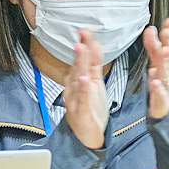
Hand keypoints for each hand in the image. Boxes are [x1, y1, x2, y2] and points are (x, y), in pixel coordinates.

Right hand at [62, 28, 108, 149]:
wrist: (88, 136)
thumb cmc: (90, 109)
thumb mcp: (95, 83)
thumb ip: (94, 64)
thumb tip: (93, 44)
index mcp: (79, 81)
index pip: (81, 60)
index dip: (84, 46)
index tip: (85, 32)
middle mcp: (74, 89)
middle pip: (77, 67)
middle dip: (80, 52)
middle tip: (82, 36)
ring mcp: (75, 101)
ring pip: (77, 81)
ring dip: (78, 65)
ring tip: (81, 51)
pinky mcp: (80, 114)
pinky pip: (81, 100)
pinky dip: (82, 89)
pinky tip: (84, 80)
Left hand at [142, 17, 168, 119]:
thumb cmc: (164, 90)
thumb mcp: (159, 68)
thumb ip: (154, 50)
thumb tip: (150, 30)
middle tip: (167, 30)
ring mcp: (168, 89)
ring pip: (166, 74)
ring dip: (165, 61)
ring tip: (164, 50)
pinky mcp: (163, 103)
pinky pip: (160, 95)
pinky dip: (158, 88)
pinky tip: (155, 81)